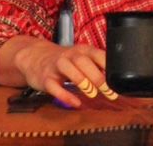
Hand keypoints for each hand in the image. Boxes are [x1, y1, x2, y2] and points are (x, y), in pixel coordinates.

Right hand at [0, 36, 117, 108]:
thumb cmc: (65, 60)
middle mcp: (69, 55)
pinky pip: (53, 85)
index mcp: (82, 50)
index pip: (97, 54)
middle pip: (84, 61)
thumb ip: (96, 67)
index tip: (117, 80)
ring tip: (92, 94)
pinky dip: (64, 95)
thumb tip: (115, 79)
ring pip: (68, 69)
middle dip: (97, 76)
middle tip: (108, 91)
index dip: (108, 67)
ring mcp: (56, 65)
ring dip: (82, 81)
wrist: (35, 56)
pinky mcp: (45, 77)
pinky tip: (75, 103)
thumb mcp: (81, 58)